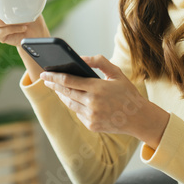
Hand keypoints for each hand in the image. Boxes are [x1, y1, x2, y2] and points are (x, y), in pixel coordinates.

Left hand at [40, 55, 169, 147]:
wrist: (139, 118)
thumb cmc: (127, 93)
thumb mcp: (116, 73)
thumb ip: (99, 62)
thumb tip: (80, 58)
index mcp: (97, 88)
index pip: (69, 80)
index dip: (54, 76)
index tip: (45, 73)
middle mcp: (92, 103)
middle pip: (65, 92)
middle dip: (53, 84)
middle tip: (45, 79)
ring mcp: (91, 116)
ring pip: (69, 103)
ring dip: (61, 95)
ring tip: (56, 87)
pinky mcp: (91, 125)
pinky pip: (77, 113)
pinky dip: (74, 105)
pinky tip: (71, 98)